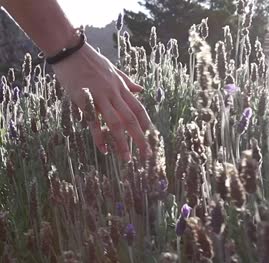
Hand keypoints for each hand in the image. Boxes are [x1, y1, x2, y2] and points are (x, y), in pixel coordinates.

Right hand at [52, 43, 151, 160]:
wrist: (69, 50)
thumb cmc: (90, 60)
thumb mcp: (113, 69)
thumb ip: (127, 82)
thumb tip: (142, 90)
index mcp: (120, 87)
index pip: (138, 108)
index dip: (146, 123)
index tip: (151, 136)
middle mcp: (113, 93)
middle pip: (131, 119)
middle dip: (140, 138)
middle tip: (147, 154)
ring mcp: (99, 97)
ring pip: (115, 123)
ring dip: (122, 142)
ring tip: (126, 158)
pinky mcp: (83, 100)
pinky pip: (93, 122)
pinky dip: (99, 137)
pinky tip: (104, 150)